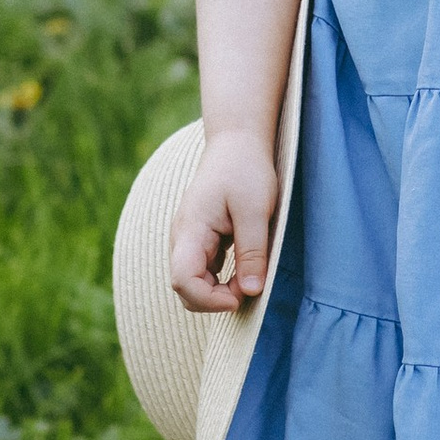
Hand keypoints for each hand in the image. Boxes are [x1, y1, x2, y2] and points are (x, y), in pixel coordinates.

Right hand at [170, 126, 278, 313]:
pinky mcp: (201, 239)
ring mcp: (190, 239)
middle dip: (215, 299)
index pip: (182, 280)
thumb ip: (252, 251)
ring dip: (220, 289)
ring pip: (194, 281)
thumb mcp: (256, 210)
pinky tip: (245, 268)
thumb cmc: (246, 169)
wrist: (237, 141)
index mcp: (190, 230)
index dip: (209, 299)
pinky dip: (222, 278)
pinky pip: (204, 270)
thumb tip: (252, 291)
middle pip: (184, 287)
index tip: (241, 296)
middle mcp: (182, 238)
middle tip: (251, 286)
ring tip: (251, 276)